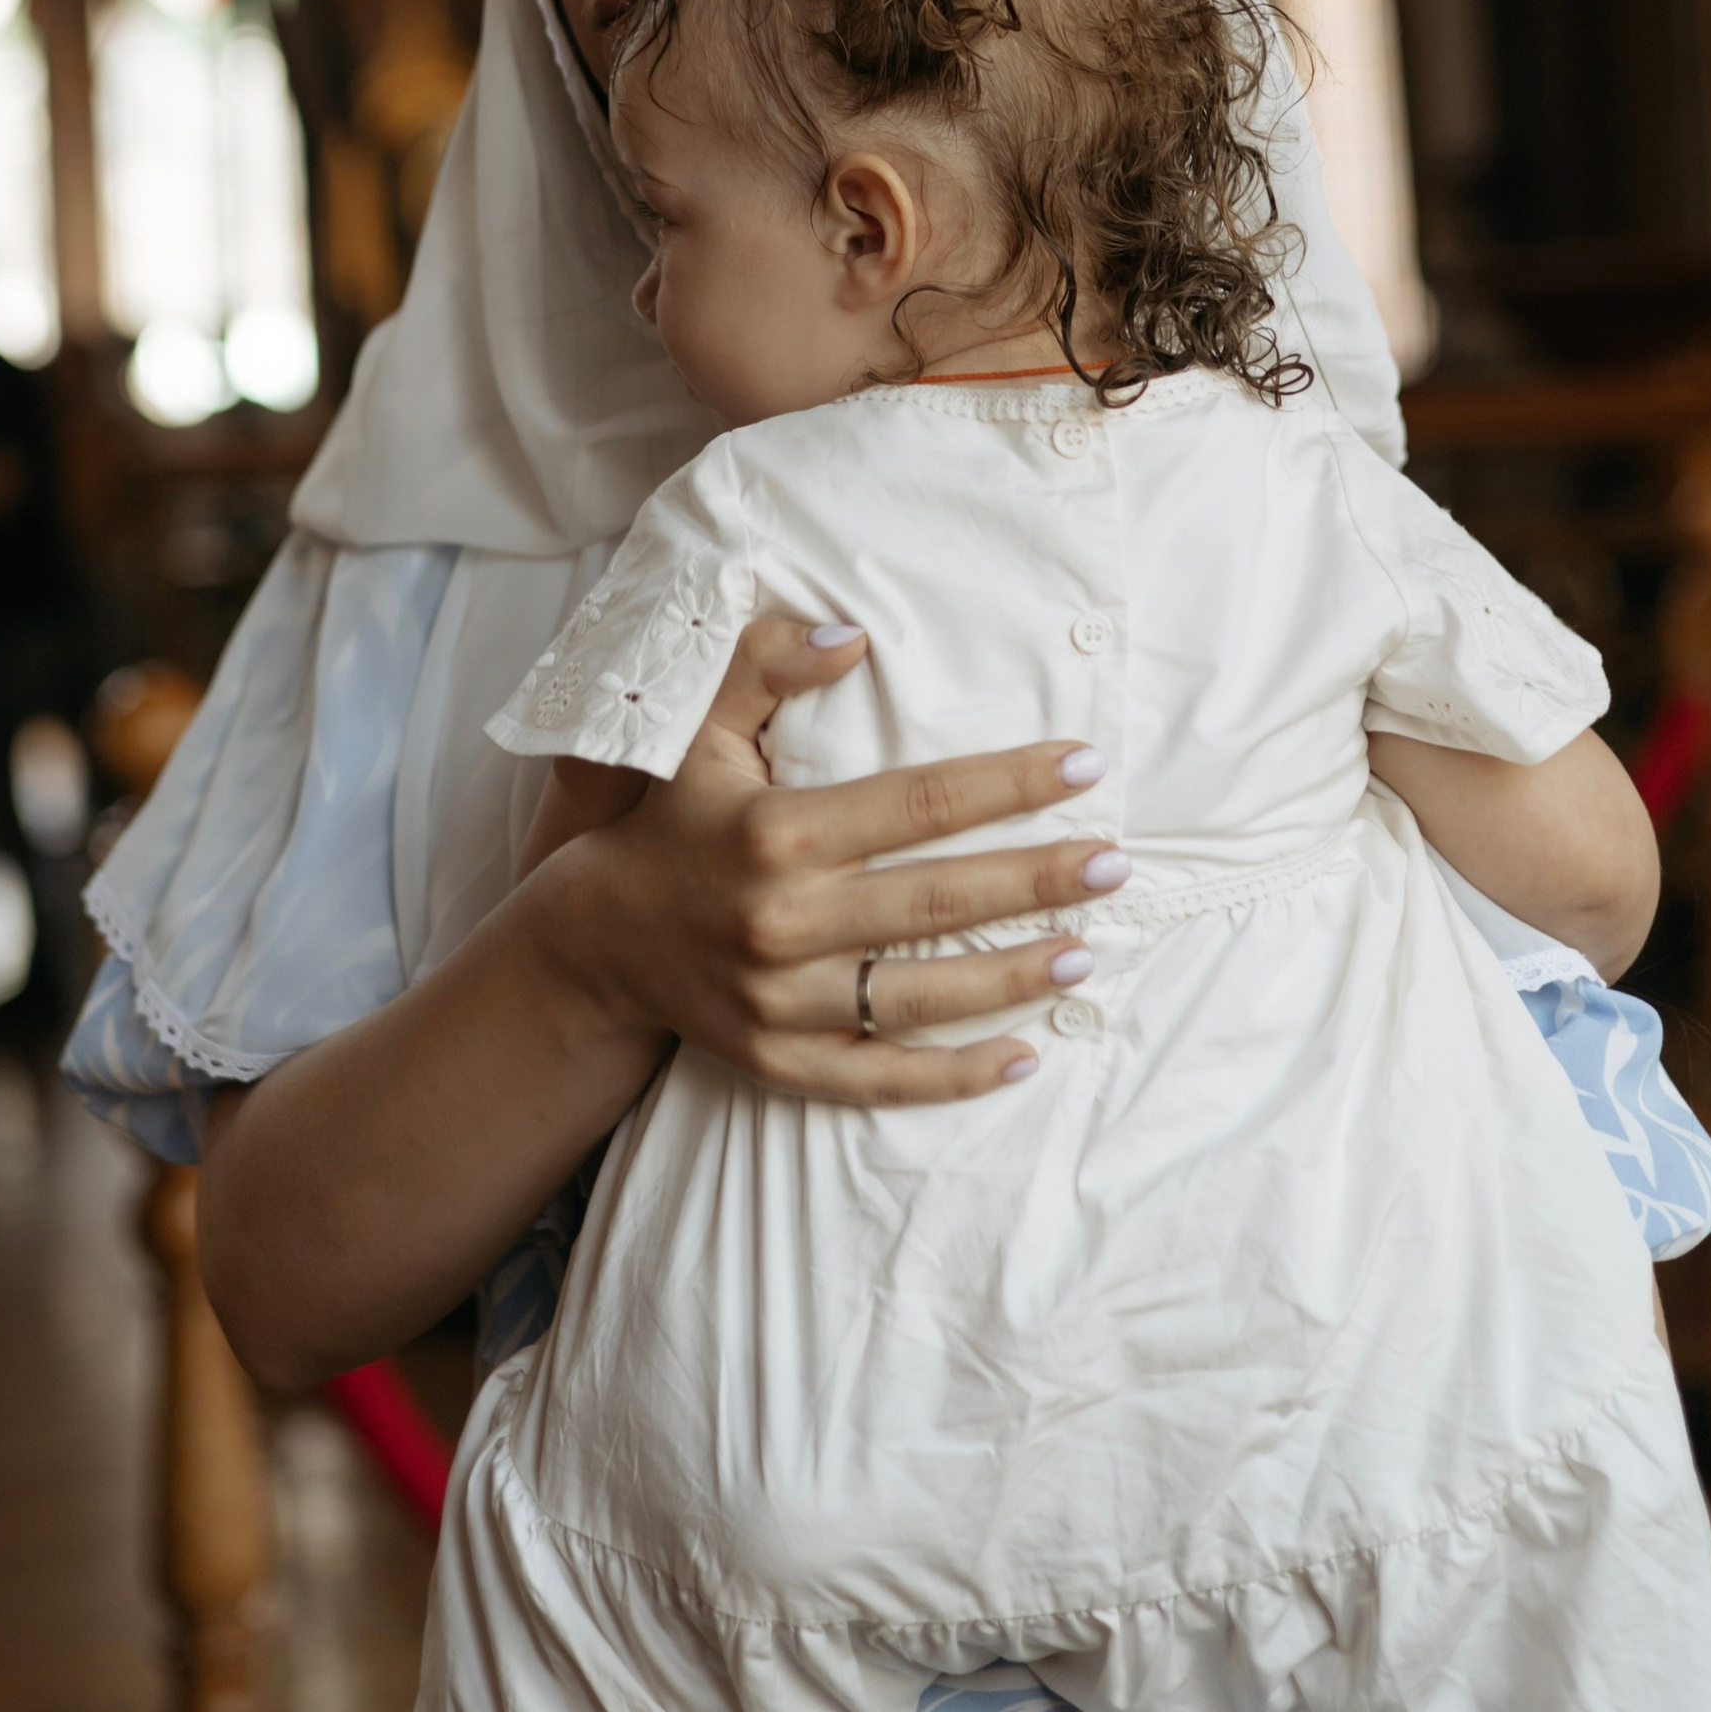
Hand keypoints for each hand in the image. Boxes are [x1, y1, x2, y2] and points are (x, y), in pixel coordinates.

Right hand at [527, 616, 1122, 1103]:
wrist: (595, 942)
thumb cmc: (670, 822)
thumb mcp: (698, 732)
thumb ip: (764, 666)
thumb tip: (851, 634)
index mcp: (776, 833)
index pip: (920, 802)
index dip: (1008, 782)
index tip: (1083, 765)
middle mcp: (783, 920)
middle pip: (938, 899)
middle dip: (1037, 880)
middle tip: (1115, 863)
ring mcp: (783, 1001)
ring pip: (923, 994)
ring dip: (1014, 975)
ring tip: (1087, 950)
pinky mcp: (781, 1062)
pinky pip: (882, 1077)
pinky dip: (955, 1075)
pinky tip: (1024, 1055)